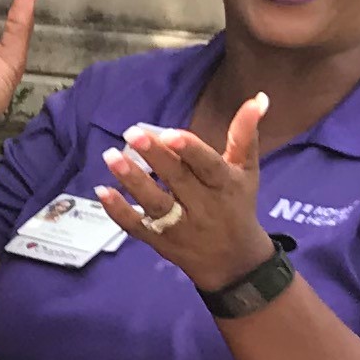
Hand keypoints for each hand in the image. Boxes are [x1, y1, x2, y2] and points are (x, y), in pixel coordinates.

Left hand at [99, 98, 276, 295]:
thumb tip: (258, 98)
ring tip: (111, 157)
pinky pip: (137, 227)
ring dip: (132, 181)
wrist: (235, 261)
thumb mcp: (246, 170)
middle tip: (131, 134)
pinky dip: (118, 212)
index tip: (170, 133)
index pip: (208, 166)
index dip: (190, 150)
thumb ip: (245, 135)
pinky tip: (101, 191)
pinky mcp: (160, 241)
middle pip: (177, 180)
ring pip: (155, 204)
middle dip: (154, 157)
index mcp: (224, 185)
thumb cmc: (238, 204)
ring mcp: (180, 226)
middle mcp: (203, 206)